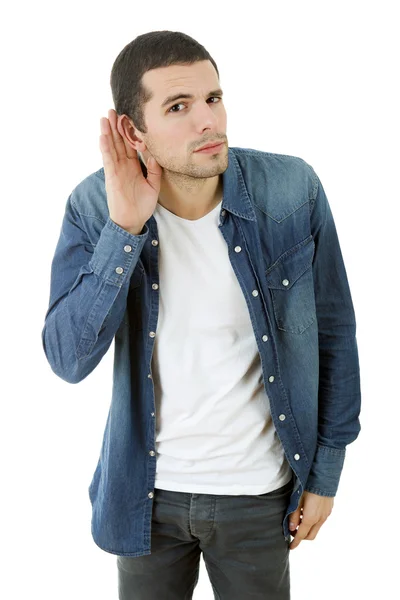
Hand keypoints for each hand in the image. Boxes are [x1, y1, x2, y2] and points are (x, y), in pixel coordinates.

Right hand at [99, 109, 161, 232]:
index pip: (130, 145)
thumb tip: (156, 154)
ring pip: (111, 147)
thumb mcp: (153, 185)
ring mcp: (116, 170)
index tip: (130, 117)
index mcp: (133, 166)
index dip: (129, 132)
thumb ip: (155, 169)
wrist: (132, 221)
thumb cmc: (142, 205)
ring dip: (108, 132)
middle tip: (114, 109)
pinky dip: (105, 147)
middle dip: (116, 126)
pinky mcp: (111, 176)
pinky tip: (103, 135)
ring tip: (106, 116)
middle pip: (118, 142)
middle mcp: (123, 166)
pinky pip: (108, 159)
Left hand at [288, 491, 333, 549]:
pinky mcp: (329, 511)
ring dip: (307, 528)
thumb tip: (291, 528)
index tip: (291, 547)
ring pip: (316, 529)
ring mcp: (326, 515)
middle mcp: (320, 519)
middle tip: (293, 531)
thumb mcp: (297, 499)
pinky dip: (313, 522)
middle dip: (301, 537)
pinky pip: (320, 521)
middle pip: (310, 536)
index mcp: (310, 518)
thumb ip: (294, 514)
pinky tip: (307, 512)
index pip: (301, 535)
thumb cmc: (308, 487)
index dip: (295, 542)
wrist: (324, 477)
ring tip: (299, 519)